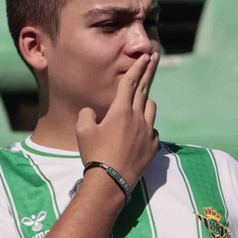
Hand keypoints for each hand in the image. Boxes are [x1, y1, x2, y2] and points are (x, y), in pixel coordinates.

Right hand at [76, 52, 159, 189]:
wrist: (110, 181)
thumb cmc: (94, 153)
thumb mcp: (82, 130)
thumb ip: (87, 114)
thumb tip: (93, 112)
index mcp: (121, 111)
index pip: (130, 83)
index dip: (138, 67)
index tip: (146, 56)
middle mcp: (138, 118)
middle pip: (145, 89)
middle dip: (149, 72)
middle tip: (154, 59)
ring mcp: (148, 132)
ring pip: (151, 109)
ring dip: (145, 102)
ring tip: (138, 104)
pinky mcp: (153, 146)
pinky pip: (152, 130)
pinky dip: (146, 127)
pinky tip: (137, 134)